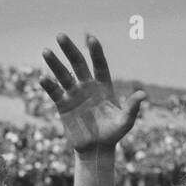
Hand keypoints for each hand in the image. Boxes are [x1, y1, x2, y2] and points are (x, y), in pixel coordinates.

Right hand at [40, 34, 146, 154]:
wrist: (96, 150)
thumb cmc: (113, 134)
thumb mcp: (125, 122)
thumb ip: (132, 108)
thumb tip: (143, 95)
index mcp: (103, 86)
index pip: (99, 65)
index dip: (95, 52)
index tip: (91, 38)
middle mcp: (87, 86)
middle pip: (77, 64)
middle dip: (69, 50)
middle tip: (60, 36)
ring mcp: (74, 94)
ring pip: (63, 75)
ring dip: (54, 63)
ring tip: (46, 51)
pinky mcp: (63, 105)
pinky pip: (54, 92)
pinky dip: (48, 85)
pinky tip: (42, 78)